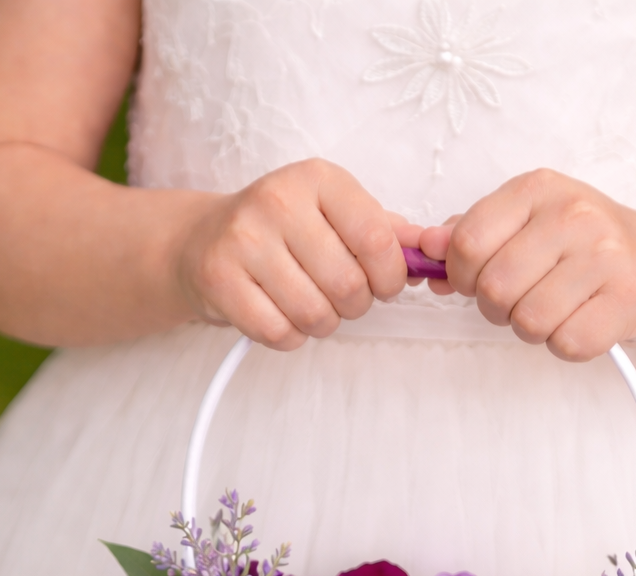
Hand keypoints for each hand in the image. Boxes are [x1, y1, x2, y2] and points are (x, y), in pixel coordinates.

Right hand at [175, 158, 421, 350]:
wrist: (201, 239)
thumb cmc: (282, 230)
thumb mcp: (335, 215)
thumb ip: (386, 233)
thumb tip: (434, 251)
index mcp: (318, 179)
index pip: (379, 242)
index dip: (390, 279)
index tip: (381, 283)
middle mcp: (278, 201)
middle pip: (350, 287)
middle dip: (354, 305)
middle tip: (337, 295)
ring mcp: (244, 240)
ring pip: (316, 315)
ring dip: (321, 323)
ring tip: (306, 302)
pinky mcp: (219, 280)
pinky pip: (279, 333)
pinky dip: (288, 336)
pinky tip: (278, 313)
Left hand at [417, 170, 635, 361]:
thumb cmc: (584, 247)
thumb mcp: (527, 222)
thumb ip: (471, 234)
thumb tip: (423, 247)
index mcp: (539, 189)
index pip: (467, 243)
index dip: (463, 275)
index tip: (479, 280)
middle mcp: (574, 215)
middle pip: (494, 288)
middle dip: (498, 309)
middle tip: (522, 300)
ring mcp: (606, 257)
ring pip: (528, 322)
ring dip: (533, 330)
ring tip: (555, 310)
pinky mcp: (629, 300)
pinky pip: (567, 344)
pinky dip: (565, 345)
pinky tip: (580, 322)